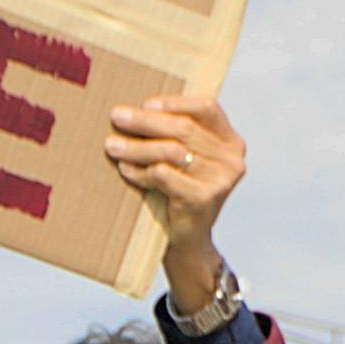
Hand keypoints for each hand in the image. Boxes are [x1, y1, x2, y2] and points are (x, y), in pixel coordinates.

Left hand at [110, 93, 245, 303]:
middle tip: (116, 116)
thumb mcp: (185, 158)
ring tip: (112, 146)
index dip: (175, 102)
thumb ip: (176, 133)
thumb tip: (134, 107)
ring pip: (172, 151)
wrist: (187, 241)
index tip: (145, 104)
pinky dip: (141, 171)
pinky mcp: (205, 198)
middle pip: (185, 128)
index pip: (207, 107)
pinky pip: (165, 175)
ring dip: (137, 147)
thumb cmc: (179, 191)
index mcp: (231, 141)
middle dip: (146, 122)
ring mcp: (221, 180)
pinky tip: (126, 170)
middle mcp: (232, 159)